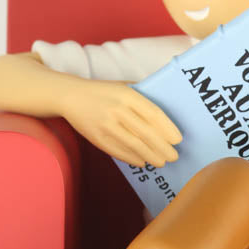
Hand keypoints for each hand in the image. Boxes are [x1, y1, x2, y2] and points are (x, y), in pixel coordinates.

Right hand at [62, 79, 181, 165]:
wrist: (70, 96)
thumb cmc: (102, 92)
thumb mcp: (122, 86)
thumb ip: (141, 97)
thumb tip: (164, 115)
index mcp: (127, 94)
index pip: (153, 114)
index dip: (168, 129)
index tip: (178, 140)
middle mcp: (117, 109)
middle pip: (146, 133)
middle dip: (163, 147)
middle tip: (174, 156)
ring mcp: (106, 124)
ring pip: (134, 144)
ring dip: (151, 156)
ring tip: (162, 162)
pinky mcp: (97, 137)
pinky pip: (118, 151)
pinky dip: (132, 158)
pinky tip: (142, 162)